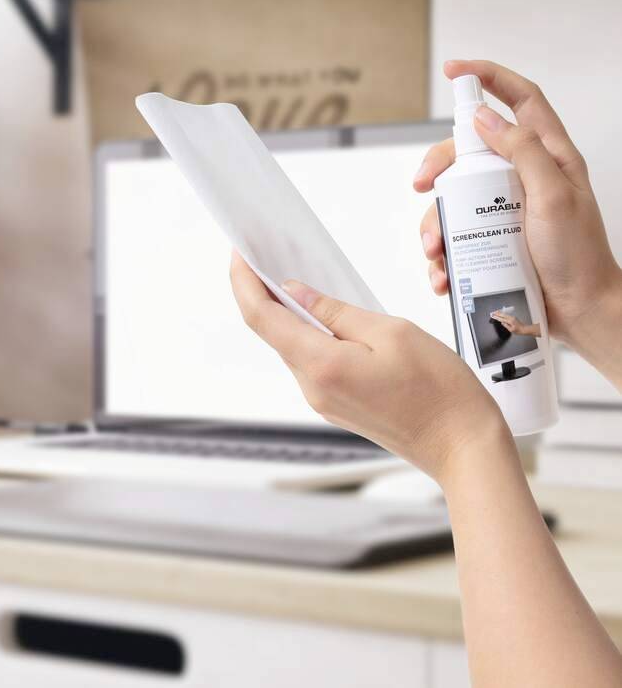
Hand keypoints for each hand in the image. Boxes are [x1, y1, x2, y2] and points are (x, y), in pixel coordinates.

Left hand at [229, 253, 508, 483]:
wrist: (462, 447)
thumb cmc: (439, 391)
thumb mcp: (392, 332)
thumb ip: (338, 312)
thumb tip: (297, 294)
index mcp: (321, 364)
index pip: (262, 317)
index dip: (244, 282)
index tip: (239, 254)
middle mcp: (312, 386)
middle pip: (271, 332)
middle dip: (260, 293)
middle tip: (262, 257)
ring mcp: (322, 400)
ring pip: (291, 346)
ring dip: (285, 313)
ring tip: (292, 278)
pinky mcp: (336, 405)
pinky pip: (311, 361)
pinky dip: (307, 334)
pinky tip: (321, 315)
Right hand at [415, 60, 621, 367]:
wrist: (580, 311)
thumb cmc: (579, 257)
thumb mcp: (555, 196)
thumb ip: (523, 152)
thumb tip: (486, 118)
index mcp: (549, 156)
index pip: (519, 100)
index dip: (488, 78)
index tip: (454, 71)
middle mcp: (524, 177)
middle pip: (469, 150)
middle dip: (438, 165)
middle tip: (423, 185)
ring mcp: (505, 208)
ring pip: (454, 197)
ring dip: (435, 223)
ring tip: (437, 252)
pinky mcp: (490, 239)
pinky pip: (454, 236)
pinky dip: (441, 254)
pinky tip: (443, 272)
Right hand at [490, 311, 541, 337]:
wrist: (525, 329)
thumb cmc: (518, 331)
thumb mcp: (511, 330)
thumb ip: (506, 326)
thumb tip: (502, 323)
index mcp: (510, 321)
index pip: (502, 319)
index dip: (497, 317)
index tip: (493, 316)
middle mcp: (511, 318)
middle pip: (503, 315)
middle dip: (497, 313)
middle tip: (492, 313)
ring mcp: (512, 317)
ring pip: (505, 314)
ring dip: (500, 313)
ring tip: (495, 312)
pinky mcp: (513, 317)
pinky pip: (506, 314)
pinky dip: (503, 313)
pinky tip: (501, 313)